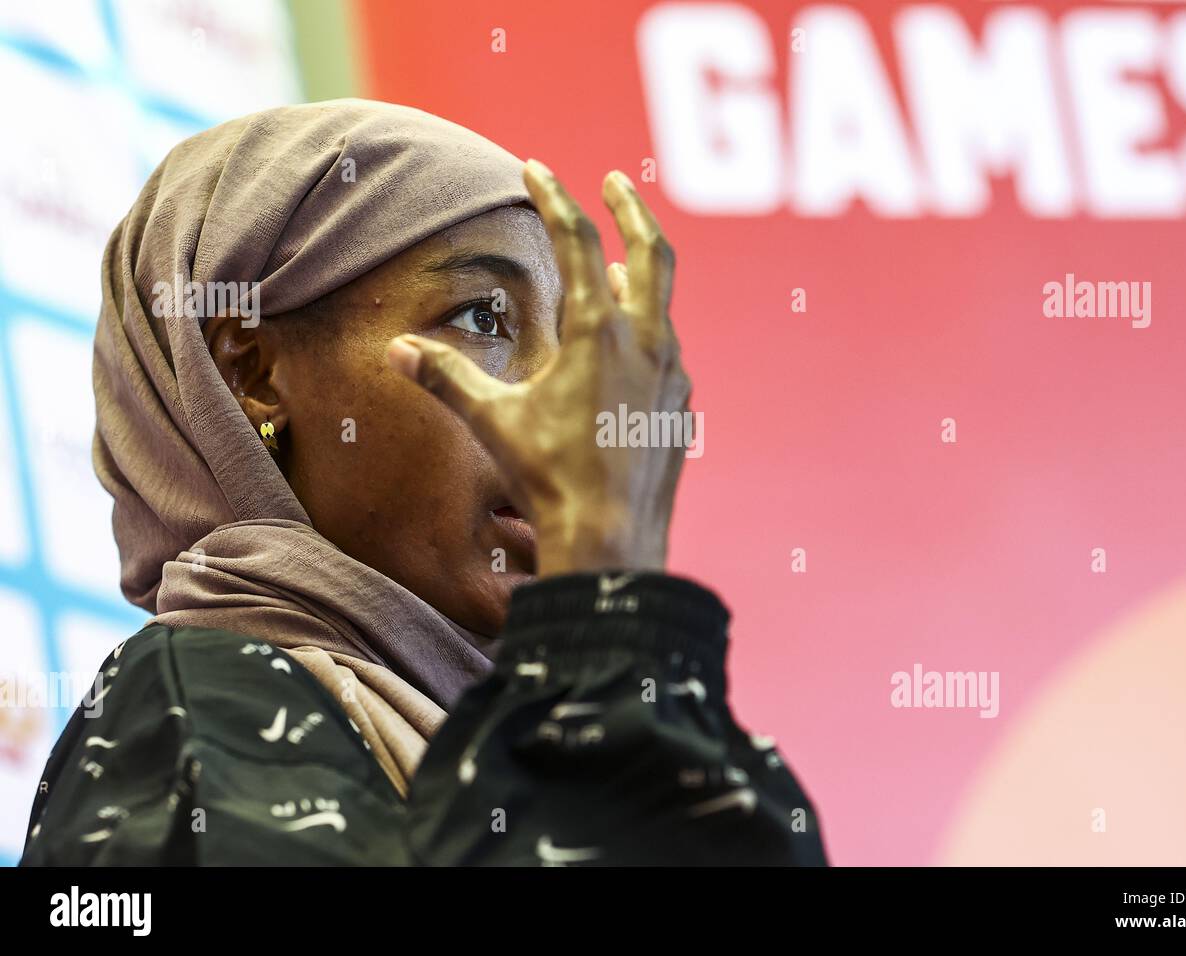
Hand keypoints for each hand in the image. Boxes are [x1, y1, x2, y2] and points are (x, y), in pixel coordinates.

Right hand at [386, 160, 691, 576]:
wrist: (611, 540)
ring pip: (662, 304)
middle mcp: (647, 343)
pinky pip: (666, 350)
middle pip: (652, 252)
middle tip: (616, 183)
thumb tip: (396, 351)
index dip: (555, 199)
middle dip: (630, 210)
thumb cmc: (550, 478)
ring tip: (617, 263)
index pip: (578, 242)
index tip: (537, 169)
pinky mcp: (680, 407)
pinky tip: (628, 345)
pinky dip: (646, 330)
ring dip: (639, 274)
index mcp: (600, 333)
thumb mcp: (493, 421)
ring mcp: (672, 375)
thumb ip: (447, 378)